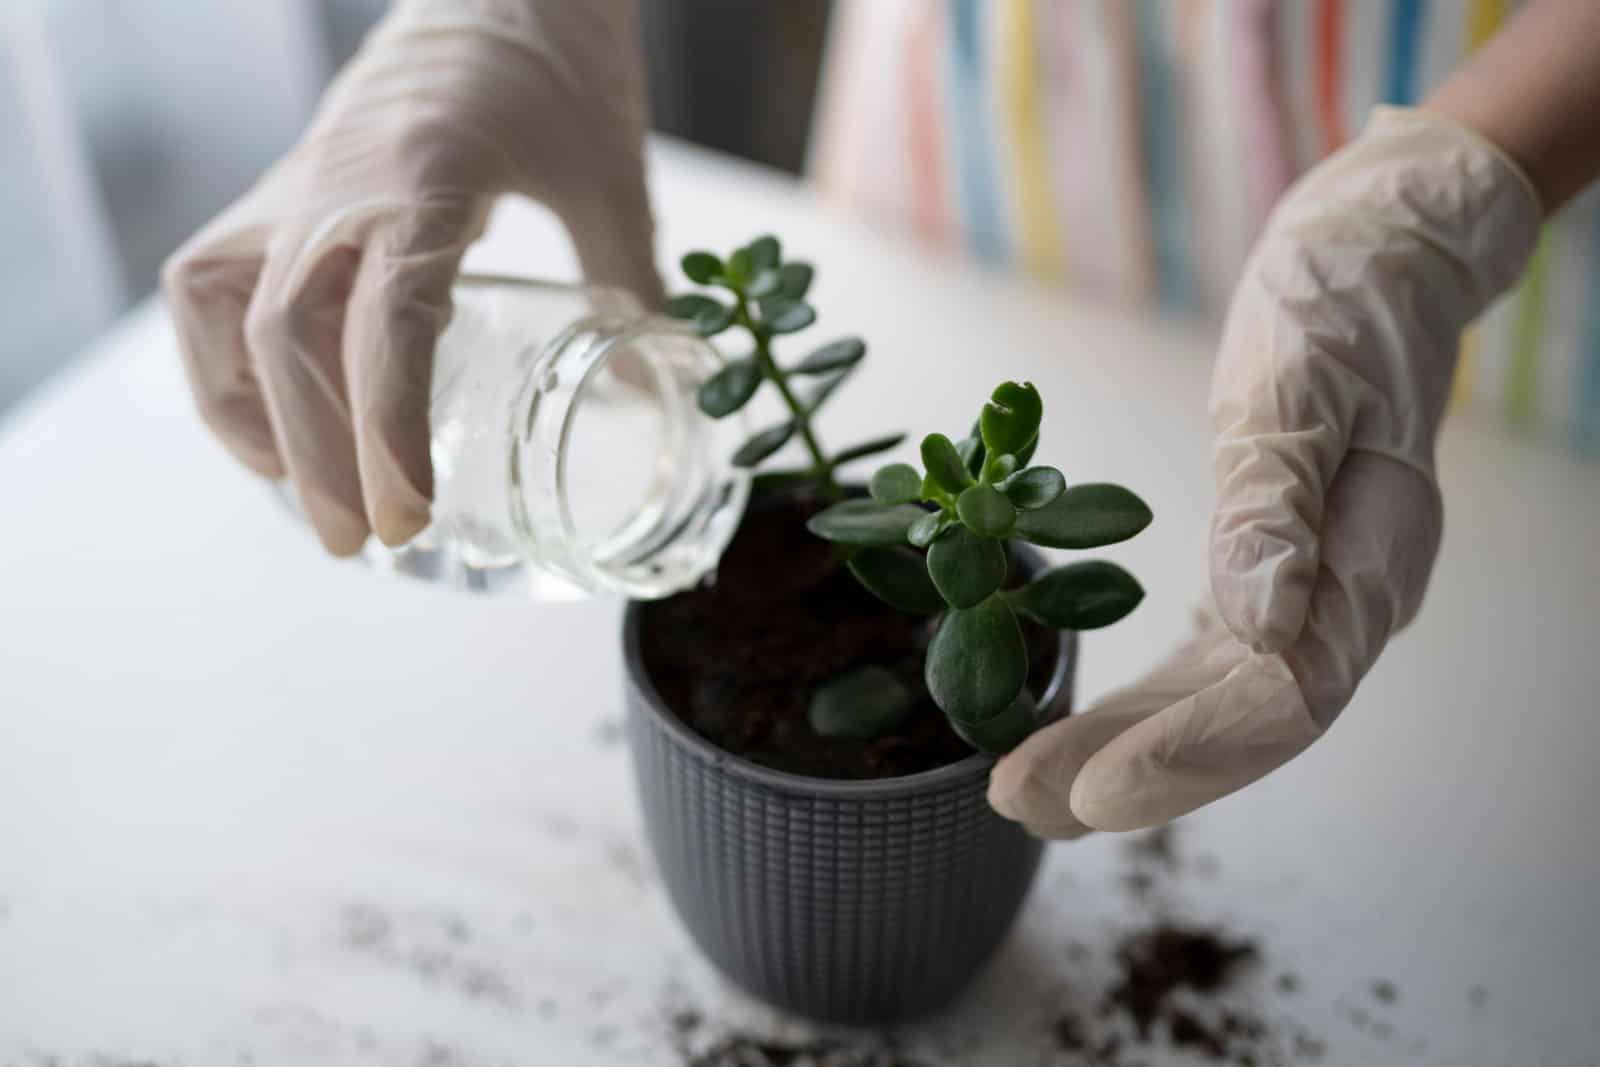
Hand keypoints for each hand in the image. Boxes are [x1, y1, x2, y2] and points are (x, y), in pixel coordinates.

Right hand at [163, 0, 658, 554]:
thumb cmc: (558, 67)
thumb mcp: (611, 175)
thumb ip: (632, 282)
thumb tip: (643, 390)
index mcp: (425, 181)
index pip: (386, 325)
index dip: (388, 430)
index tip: (407, 514)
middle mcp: (338, 186)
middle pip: (287, 337)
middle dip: (319, 455)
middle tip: (367, 543)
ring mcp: (298, 186)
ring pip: (226, 312)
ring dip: (255, 416)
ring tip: (310, 498)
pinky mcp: (283, 190)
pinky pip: (209, 280)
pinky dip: (220, 361)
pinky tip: (267, 424)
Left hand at [990, 108, 1540, 836]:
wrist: (1372, 261)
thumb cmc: (1340, 308)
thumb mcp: (1305, 389)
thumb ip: (1278, 505)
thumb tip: (1259, 622)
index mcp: (1373, 561)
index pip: (1286, 696)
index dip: (1193, 752)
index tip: (1093, 788)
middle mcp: (1347, 600)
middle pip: (1242, 725)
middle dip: (1134, 775)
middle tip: (1020, 807)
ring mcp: (1311, 596)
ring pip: (1215, 707)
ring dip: (1123, 753)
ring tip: (1023, 792)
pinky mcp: (1270, 580)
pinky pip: (1202, 667)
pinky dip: (1139, 705)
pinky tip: (1076, 737)